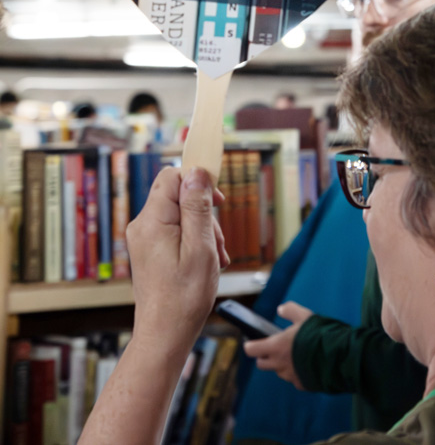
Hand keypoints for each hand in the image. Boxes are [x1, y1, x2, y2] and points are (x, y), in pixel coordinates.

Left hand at [126, 166, 228, 357]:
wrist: (165, 335)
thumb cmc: (184, 297)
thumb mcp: (200, 246)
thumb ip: (197, 206)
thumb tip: (197, 172)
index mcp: (152, 221)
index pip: (172, 176)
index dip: (197, 180)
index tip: (218, 198)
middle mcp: (142, 226)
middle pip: (178, 195)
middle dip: (204, 212)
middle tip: (218, 242)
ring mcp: (143, 238)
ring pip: (179, 214)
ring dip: (202, 229)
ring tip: (214, 257)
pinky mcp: (149, 250)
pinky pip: (174, 231)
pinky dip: (192, 240)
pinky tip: (204, 262)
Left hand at [244, 301, 312, 388]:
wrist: (337, 357)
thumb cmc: (319, 334)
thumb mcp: (304, 315)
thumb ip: (290, 310)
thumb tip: (281, 309)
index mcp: (277, 346)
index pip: (252, 350)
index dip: (250, 345)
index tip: (251, 342)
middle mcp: (280, 364)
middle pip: (262, 364)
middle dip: (264, 356)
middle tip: (272, 348)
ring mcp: (290, 376)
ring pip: (279, 371)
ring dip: (282, 364)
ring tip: (295, 354)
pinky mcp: (302, 385)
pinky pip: (294, 378)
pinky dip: (297, 372)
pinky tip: (307, 364)